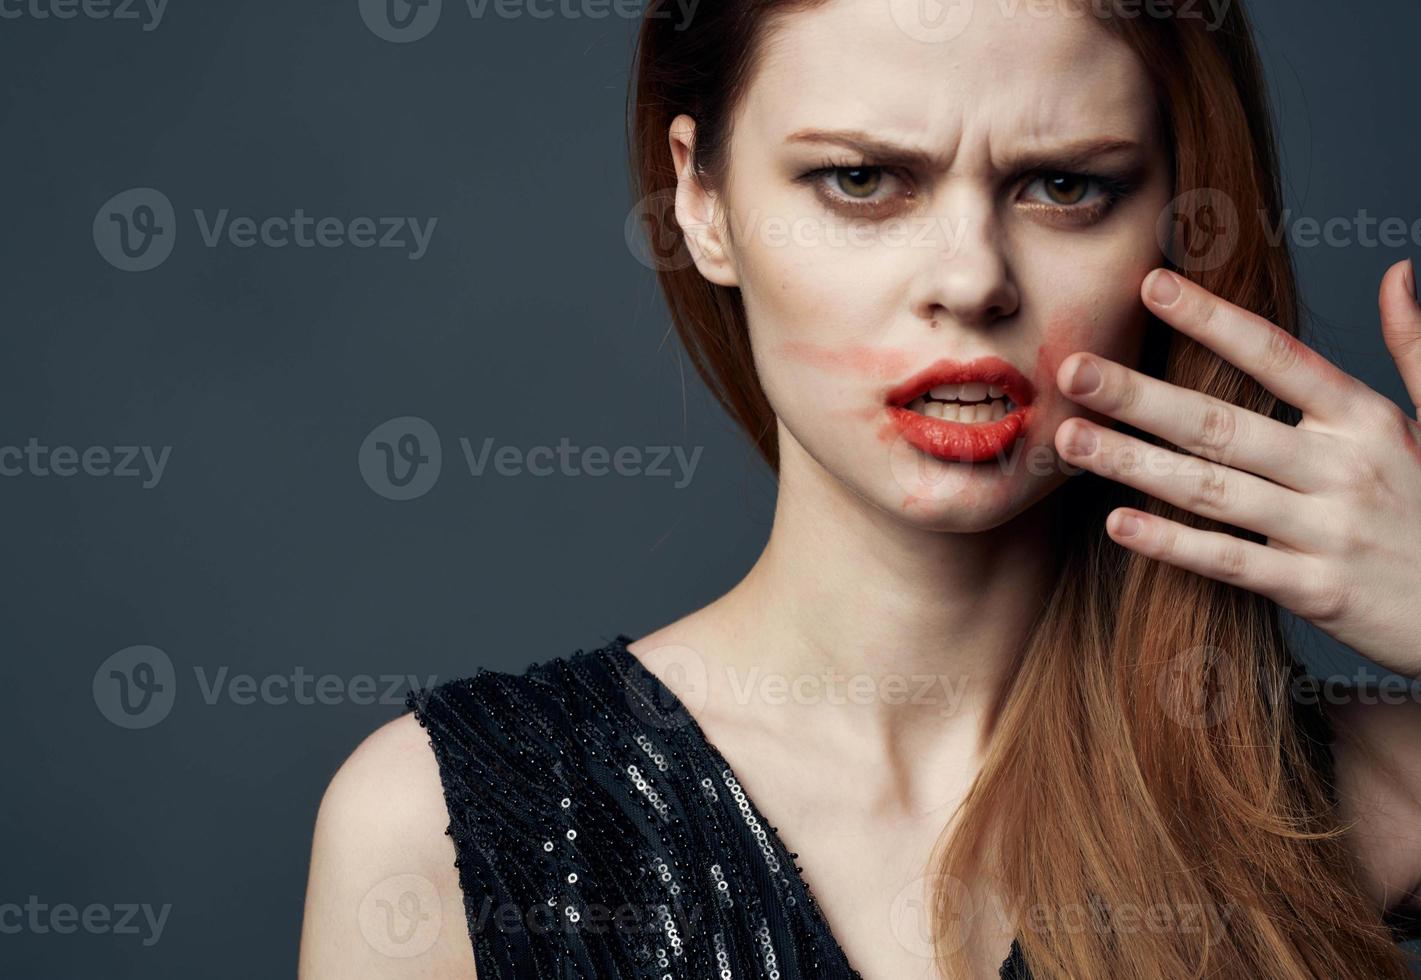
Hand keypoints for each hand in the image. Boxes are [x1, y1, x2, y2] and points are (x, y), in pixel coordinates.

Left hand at [1053, 260, 1420, 679]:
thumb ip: (1414, 347)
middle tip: (1073, 370)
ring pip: (1213, 490)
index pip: (1278, 355)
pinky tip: (1118, 524)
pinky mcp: (1319, 591)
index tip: (1151, 285)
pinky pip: (1233, 562)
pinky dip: (1174, 545)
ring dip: (1134, 463)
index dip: (1212, 319)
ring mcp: (1330, 531)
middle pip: (1224, 423)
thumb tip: (1396, 272)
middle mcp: (1344, 468)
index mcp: (1367, 420)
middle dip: (1140, 395)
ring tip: (1069, 440)